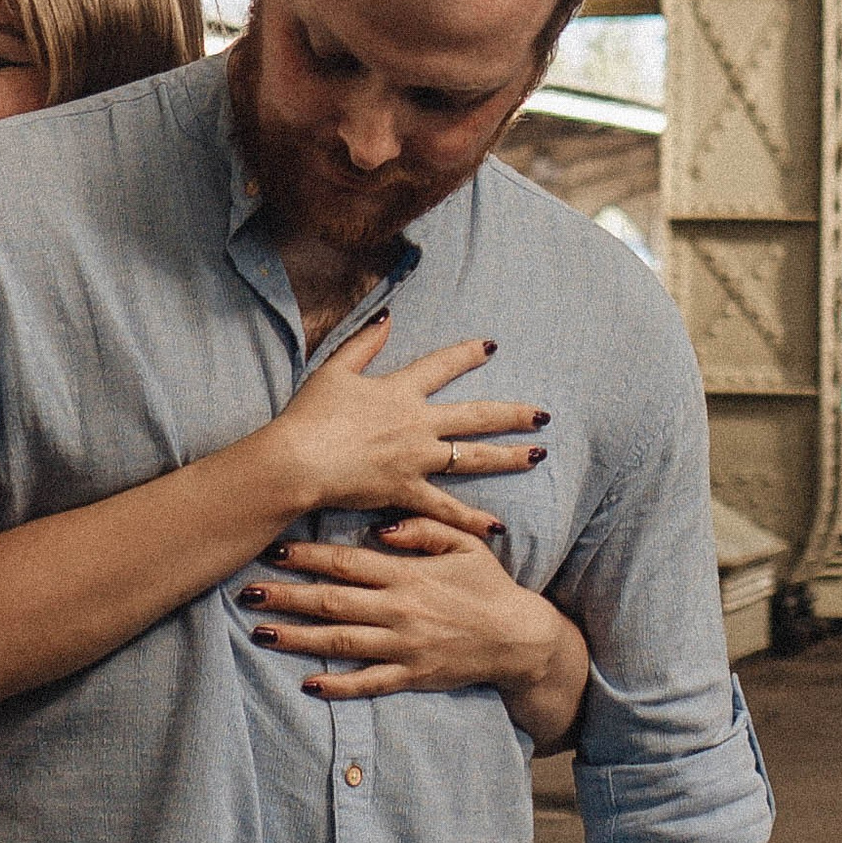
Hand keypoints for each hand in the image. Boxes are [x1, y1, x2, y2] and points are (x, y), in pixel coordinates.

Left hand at [242, 522, 568, 703]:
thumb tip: (381, 529)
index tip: (275, 550)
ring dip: (297, 638)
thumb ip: (423, 530)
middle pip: (332, 602)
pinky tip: (308, 684)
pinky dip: (337, 686)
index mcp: (408, 575)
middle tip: (248, 590)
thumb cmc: (487, 584)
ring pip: (340, 642)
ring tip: (261, 632)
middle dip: (287, 596)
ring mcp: (402, 647)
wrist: (517, 637)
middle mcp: (399, 610)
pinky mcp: (410, 677)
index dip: (308, 557)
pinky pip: (367, 684)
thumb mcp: (464, 544)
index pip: (348, 563)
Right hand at [266, 321, 548, 535]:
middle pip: (476, 416)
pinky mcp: (406, 491)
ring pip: (472, 458)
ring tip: (538, 454)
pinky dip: (472, 518)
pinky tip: (499, 526)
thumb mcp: (335, 369)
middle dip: (512, 414)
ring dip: (508, 456)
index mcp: (400, 391)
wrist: (298, 460)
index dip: (468, 354)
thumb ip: (365, 343)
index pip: (443, 366)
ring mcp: (416, 459)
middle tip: (543, 415)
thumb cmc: (311, 415)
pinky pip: (446, 508)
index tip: (492, 347)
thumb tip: (390, 316)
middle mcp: (417, 423)